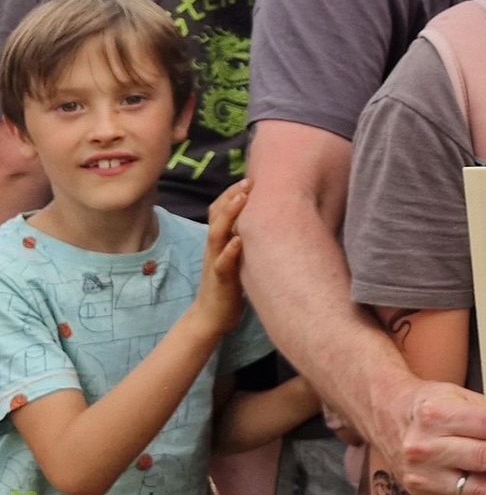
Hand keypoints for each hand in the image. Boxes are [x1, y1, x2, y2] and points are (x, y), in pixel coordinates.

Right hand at [192, 179, 250, 337]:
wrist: (212, 317)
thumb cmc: (229, 283)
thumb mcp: (236, 255)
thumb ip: (243, 237)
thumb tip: (264, 217)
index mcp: (219, 240)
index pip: (220, 210)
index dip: (232, 193)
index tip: (250, 177)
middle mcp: (215, 248)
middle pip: (217, 216)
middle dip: (232, 197)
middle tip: (249, 180)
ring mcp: (216, 262)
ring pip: (217, 235)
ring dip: (229, 216)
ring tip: (242, 199)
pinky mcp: (220, 281)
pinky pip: (222, 264)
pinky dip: (230, 251)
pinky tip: (240, 242)